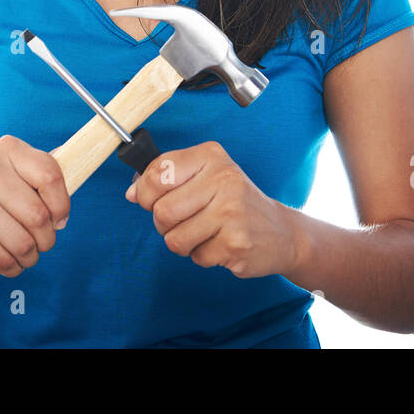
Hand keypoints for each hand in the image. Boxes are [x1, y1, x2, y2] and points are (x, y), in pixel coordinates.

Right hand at [0, 135, 69, 276]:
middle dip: (47, 237)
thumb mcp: (7, 170)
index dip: (62, 204)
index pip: (50, 174)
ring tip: (26, 253)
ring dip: (31, 256)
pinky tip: (9, 260)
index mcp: (6, 150)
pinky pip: (5, 259)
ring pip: (24, 242)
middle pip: (39, 215)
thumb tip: (73, 159)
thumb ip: (38, 169)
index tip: (59, 218)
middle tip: (42, 241)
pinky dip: (13, 267)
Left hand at [124, 140, 300, 278]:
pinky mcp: (235, 243)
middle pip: (161, 210)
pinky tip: (221, 243)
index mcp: (211, 156)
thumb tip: (132, 192)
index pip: (157, 172)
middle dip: (164, 224)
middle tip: (184, 220)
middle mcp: (223, 179)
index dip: (145, 192)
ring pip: (174, 238)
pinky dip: (202, 256)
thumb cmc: (235, 202)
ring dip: (182, 243)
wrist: (281, 231)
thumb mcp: (204, 177)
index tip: (151, 199)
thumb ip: (166, 180)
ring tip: (204, 232)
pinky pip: (195, 257)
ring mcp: (231, 212)